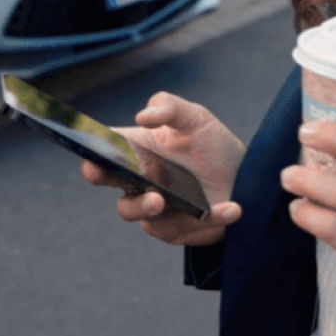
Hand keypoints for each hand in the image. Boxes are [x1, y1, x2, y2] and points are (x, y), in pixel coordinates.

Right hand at [80, 92, 244, 246]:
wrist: (245, 177)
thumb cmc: (212, 144)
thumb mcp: (196, 118)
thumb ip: (169, 106)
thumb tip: (141, 117)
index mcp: (136, 149)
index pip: (102, 149)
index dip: (90, 150)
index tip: (92, 151)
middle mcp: (137, 178)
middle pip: (105, 182)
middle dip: (104, 179)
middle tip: (118, 173)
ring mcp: (153, 206)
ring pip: (134, 211)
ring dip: (145, 206)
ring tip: (162, 199)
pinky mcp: (175, 229)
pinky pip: (181, 228)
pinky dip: (209, 218)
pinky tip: (233, 208)